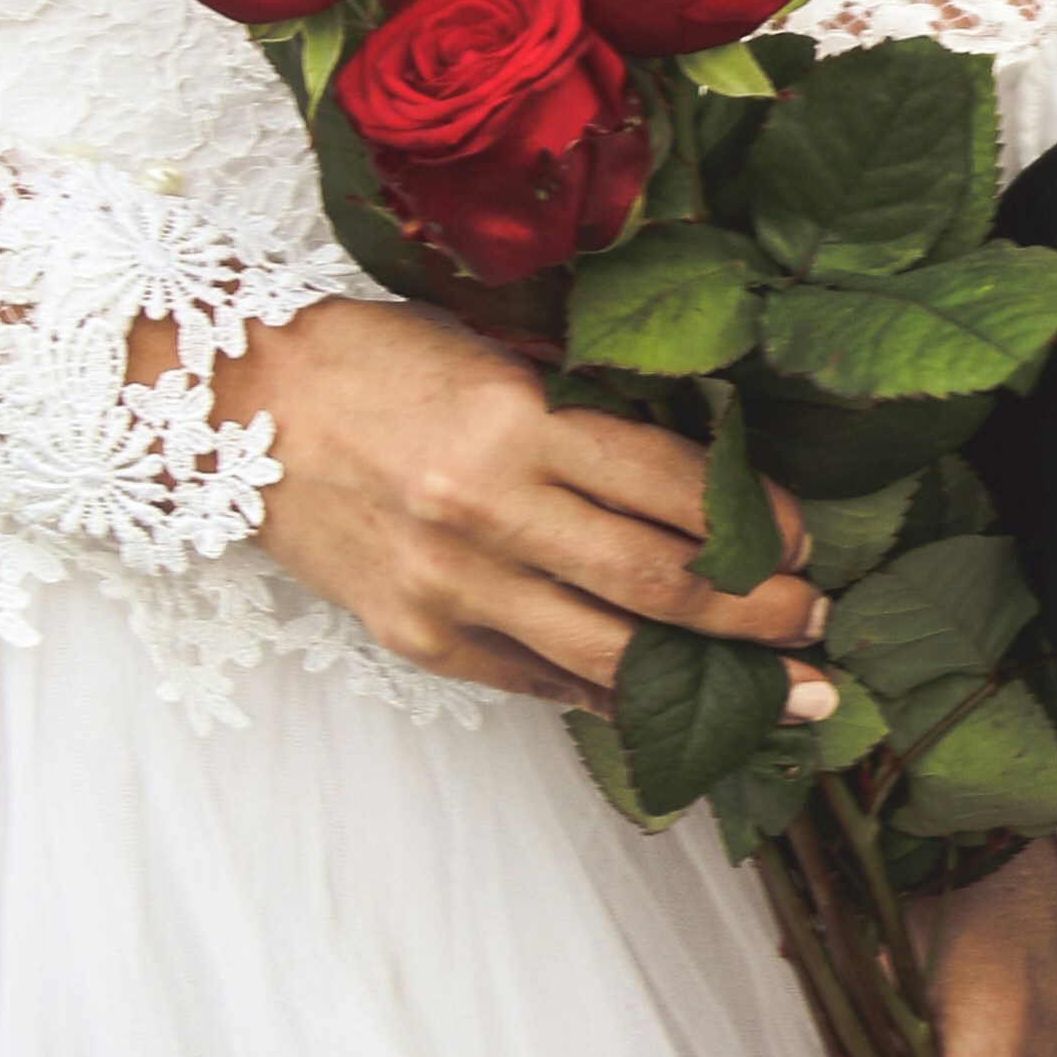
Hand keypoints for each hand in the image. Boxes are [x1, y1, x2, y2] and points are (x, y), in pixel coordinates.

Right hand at [216, 291, 837, 710]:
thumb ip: (587, 408)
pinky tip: (669, 703)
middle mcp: (487, 510)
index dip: (754, 521)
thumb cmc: (377, 361)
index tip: (804, 540)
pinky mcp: (417, 639)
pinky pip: (536, 680)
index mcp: (517, 421)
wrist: (236, 408)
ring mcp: (449, 587)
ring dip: (708, 679)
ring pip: (606, 653)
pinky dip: (609, 693)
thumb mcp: (493, 353)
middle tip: (820, 624)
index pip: (669, 483)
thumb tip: (704, 466)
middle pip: (655, 580)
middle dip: (756, 614)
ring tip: (787, 693)